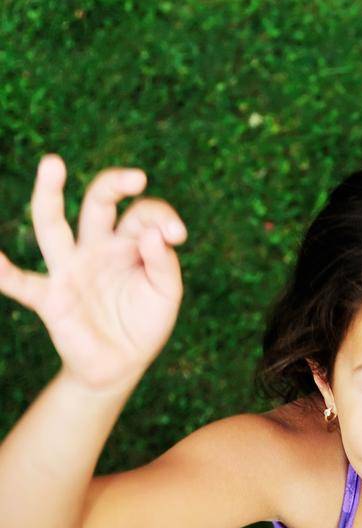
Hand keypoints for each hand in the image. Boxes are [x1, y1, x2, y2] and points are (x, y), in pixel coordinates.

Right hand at [0, 156, 186, 392]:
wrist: (121, 364)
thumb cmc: (146, 321)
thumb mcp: (166, 292)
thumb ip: (163, 264)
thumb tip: (155, 236)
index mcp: (128, 241)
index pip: (143, 213)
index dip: (162, 217)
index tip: (178, 235)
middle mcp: (96, 246)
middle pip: (98, 203)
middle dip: (112, 184)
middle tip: (136, 177)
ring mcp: (70, 269)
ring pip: (53, 227)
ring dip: (50, 196)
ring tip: (53, 163)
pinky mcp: (51, 298)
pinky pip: (22, 282)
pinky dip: (4, 272)